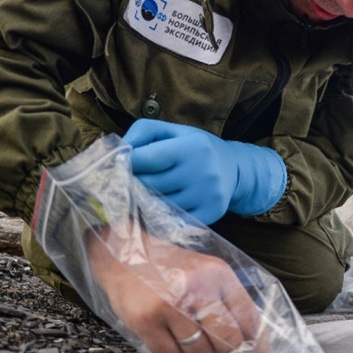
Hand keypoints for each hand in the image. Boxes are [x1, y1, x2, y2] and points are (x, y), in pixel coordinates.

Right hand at [86, 224, 263, 352]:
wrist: (123, 253)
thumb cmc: (167, 267)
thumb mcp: (204, 271)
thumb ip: (226, 299)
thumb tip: (248, 339)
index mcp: (218, 274)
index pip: (250, 319)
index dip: (256, 346)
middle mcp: (198, 288)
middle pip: (228, 341)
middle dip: (222, 351)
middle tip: (212, 346)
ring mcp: (171, 305)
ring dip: (193, 352)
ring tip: (181, 332)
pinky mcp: (146, 320)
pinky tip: (164, 334)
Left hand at [125, 119, 285, 224]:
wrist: (233, 169)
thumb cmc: (195, 147)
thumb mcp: (174, 131)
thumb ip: (144, 131)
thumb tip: (121, 149)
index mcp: (192, 147)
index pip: (147, 158)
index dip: (127, 162)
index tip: (119, 164)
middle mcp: (203, 171)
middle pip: (149, 184)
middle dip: (134, 182)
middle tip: (129, 180)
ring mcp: (207, 196)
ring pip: (158, 205)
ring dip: (144, 201)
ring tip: (144, 193)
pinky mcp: (210, 214)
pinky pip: (171, 222)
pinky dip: (159, 217)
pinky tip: (159, 207)